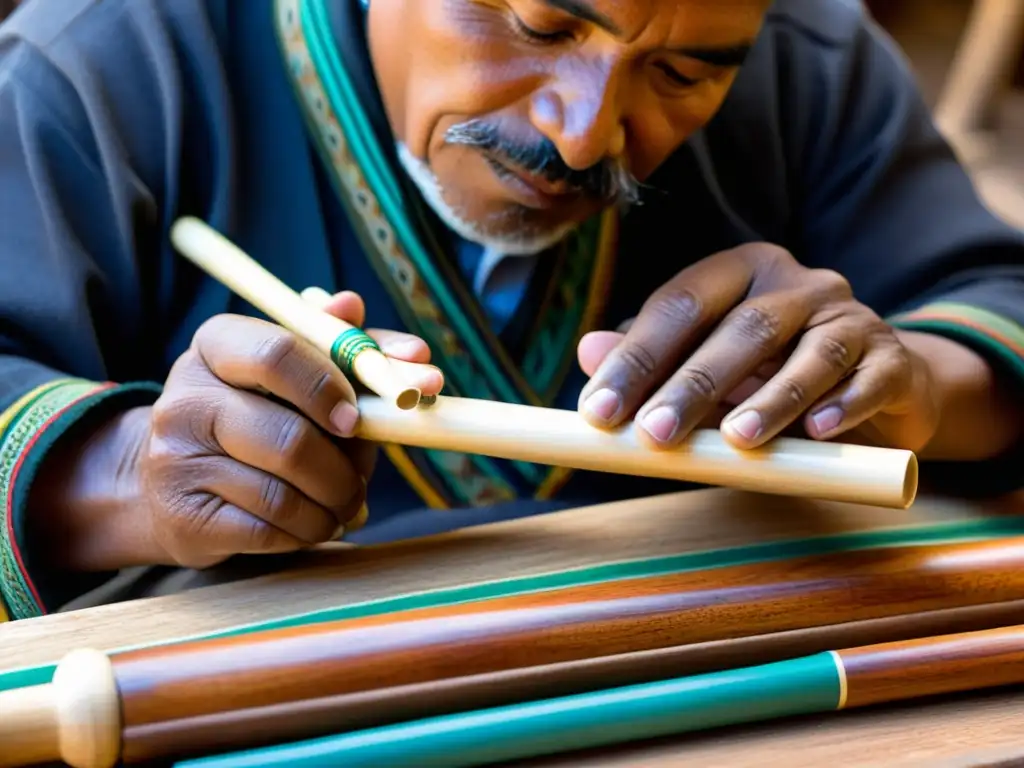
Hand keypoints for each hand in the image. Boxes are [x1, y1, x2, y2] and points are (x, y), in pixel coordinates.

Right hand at [135, 291, 442, 568]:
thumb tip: (416, 351)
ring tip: (341, 505)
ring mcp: (176, 460)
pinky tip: (309, 524)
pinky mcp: (183, 518)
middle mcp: (186, 398)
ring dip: (331, 507)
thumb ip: (357, 353)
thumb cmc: (259, 414)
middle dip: (344, 471)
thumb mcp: (299, 371)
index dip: (328, 388)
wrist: (174, 481)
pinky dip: (305, 532)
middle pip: (289, 437)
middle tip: (363, 482)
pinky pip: (268, 531)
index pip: (276, 354)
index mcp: (218, 345)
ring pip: (283, 494)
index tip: (358, 419)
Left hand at [576, 244, 939, 451]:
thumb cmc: (769, 375)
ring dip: (773, 398)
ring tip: (737, 439)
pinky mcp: (894, 359)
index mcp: (740, 272)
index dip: (636, 358)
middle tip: (654, 435)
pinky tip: (818, 432)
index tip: (599, 411)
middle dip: (692, 384)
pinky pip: (871, 377)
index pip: (680, 306)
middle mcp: (797, 284)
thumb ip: (654, 360)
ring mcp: (851, 316)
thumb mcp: (707, 366)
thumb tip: (586, 351)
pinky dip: (844, 405)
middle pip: (743, 328)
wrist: (872, 385)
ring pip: (812, 352)